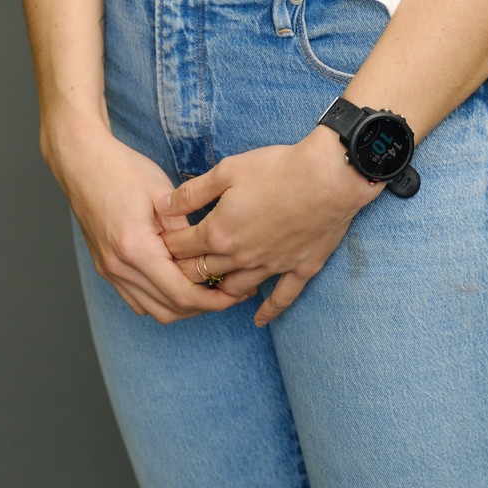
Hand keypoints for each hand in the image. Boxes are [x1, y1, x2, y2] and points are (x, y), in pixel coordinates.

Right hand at [42, 110, 236, 324]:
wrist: (81, 163)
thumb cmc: (122, 170)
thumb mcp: (162, 192)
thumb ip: (185, 230)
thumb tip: (207, 254)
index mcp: (136, 249)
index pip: (180, 294)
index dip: (212, 300)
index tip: (235, 295)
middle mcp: (119, 268)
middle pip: (168, 310)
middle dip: (202, 306)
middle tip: (228, 293)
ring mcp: (109, 271)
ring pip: (151, 310)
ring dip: (181, 306)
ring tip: (207, 288)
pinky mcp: (105, 268)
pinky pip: (136, 299)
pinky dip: (160, 299)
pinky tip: (177, 281)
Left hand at [161, 126, 381, 325]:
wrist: (329, 177)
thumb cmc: (278, 168)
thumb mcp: (228, 170)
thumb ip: (192, 192)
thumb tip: (163, 206)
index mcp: (219, 232)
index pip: (181, 247)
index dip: (166, 244)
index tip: (159, 241)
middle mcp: (241, 257)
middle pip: (202, 274)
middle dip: (183, 271)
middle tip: (174, 269)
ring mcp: (270, 266)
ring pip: (235, 289)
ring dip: (219, 290)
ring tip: (209, 287)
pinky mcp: (298, 268)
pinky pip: (280, 298)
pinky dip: (268, 311)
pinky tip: (258, 320)